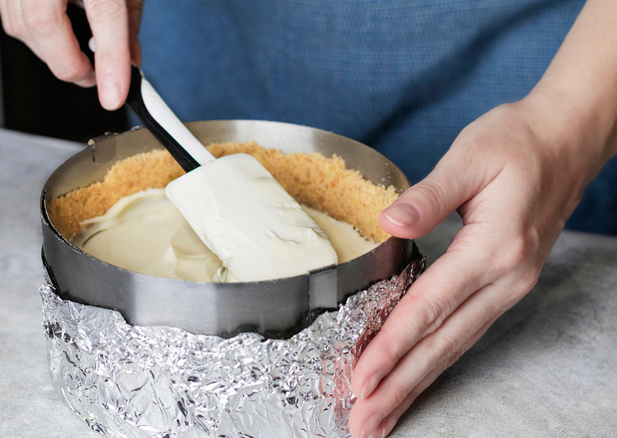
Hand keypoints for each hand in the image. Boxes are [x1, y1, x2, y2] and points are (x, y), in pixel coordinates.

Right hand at [0, 0, 143, 109]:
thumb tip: (129, 62)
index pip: (105, 13)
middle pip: (46, 27)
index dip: (111, 59)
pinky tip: (54, 34)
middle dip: (72, 63)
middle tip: (95, 75)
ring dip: (52, 51)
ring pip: (22, 28)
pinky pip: (11, 19)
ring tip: (77, 53)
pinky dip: (34, 35)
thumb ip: (128, 23)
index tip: (114, 95)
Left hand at [347, 95, 602, 436]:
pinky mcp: (505, 285)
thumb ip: (428, 195)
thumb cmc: (517, 141)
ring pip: (455, 347)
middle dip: (399, 387)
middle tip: (364, 423)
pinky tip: (415, 377)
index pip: (429, 308)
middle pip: (442, 344)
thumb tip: (388, 223)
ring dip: (416, 384)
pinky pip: (465, 333)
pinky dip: (435, 361)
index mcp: (493, 248)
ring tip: (382, 416)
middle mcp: (505, 278)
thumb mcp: (470, 156)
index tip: (360, 379)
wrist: (567, 139)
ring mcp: (510, 286)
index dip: (391, 346)